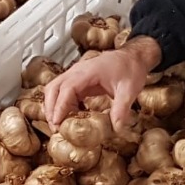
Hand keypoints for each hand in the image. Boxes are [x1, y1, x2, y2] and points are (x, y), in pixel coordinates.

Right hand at [43, 36, 161, 130]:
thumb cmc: (130, 68)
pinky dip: (61, 104)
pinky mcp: (78, 80)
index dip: (60, 106)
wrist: (133, 57)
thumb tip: (116, 127)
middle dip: (50, 108)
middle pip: (53, 88)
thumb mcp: (129, 90)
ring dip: (53, 106)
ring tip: (58, 124)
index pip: (66, 89)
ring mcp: (76, 75)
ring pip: (54, 89)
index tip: (57, 122)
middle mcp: (77, 72)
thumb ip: (121, 109)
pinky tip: (69, 116)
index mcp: (88, 72)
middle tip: (55, 127)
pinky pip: (63, 92)